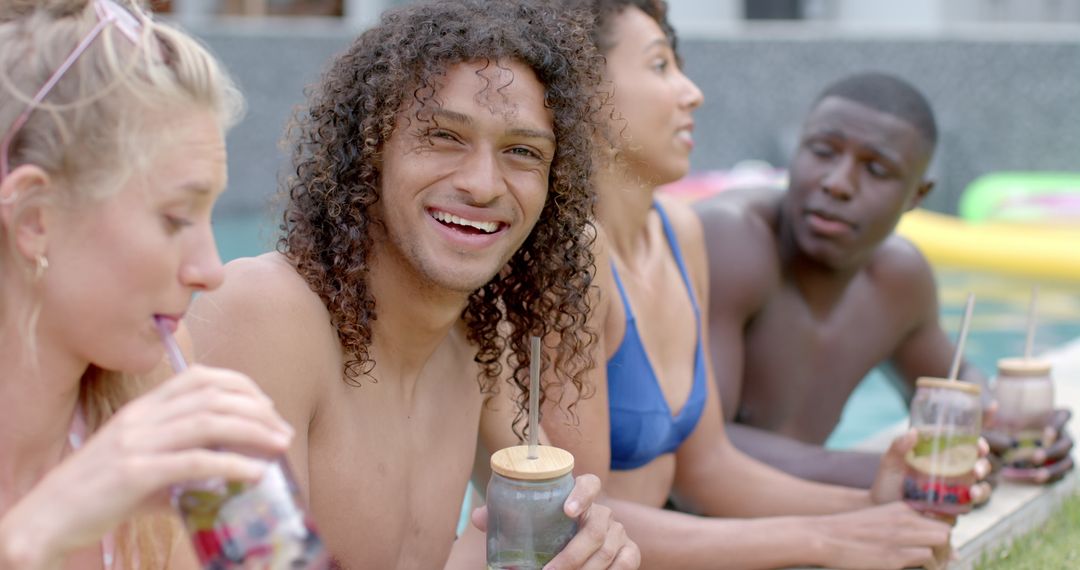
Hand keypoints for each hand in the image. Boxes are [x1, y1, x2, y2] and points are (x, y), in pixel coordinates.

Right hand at [0, 366, 292, 564]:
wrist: (48, 517)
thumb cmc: (100, 493)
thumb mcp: (144, 464)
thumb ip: (184, 460)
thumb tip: (230, 469)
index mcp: (143, 408)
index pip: (200, 377)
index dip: (242, 386)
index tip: (267, 407)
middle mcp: (141, 418)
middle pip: (212, 395)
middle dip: (257, 409)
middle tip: (283, 430)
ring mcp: (137, 443)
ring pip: (208, 422)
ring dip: (254, 430)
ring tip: (280, 445)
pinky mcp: (135, 473)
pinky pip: (194, 461)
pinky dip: (233, 464)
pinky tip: (256, 473)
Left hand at [472, 474, 639, 568]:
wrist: (581, 553)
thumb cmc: (550, 534)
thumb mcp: (529, 526)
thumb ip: (505, 519)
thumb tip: (477, 517)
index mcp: (580, 498)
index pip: (591, 483)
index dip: (582, 494)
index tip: (568, 511)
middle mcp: (603, 512)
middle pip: (597, 530)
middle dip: (573, 556)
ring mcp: (619, 532)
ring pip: (608, 551)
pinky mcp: (630, 551)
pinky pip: (628, 562)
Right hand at [815, 502, 952, 569]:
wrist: (823, 537)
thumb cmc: (848, 533)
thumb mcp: (878, 521)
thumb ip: (902, 527)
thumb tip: (927, 546)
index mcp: (900, 508)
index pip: (938, 522)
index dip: (938, 538)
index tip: (931, 549)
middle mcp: (904, 519)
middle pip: (944, 532)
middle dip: (943, 548)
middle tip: (930, 560)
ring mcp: (900, 536)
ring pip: (941, 545)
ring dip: (935, 559)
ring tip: (919, 566)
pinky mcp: (895, 556)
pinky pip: (927, 560)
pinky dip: (924, 566)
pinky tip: (905, 567)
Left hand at [871, 429, 991, 506]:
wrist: (882, 513)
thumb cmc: (887, 483)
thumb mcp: (889, 463)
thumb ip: (898, 447)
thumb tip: (912, 432)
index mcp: (941, 451)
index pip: (965, 435)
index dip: (982, 419)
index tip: (992, 405)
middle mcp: (953, 469)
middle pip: (979, 460)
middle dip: (983, 461)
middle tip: (976, 467)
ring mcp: (956, 489)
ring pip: (981, 485)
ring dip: (982, 487)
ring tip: (972, 493)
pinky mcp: (954, 508)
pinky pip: (969, 506)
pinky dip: (968, 506)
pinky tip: (955, 510)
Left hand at [984, 408, 1073, 483]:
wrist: (1006, 444)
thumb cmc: (1005, 424)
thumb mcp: (1002, 418)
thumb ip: (998, 414)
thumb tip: (993, 405)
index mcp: (1052, 417)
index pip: (1064, 415)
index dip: (1059, 422)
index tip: (1046, 431)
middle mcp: (1062, 434)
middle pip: (1067, 443)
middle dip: (1053, 451)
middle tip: (1034, 457)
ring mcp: (1062, 453)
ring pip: (1068, 462)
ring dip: (1054, 469)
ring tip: (1037, 476)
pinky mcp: (1059, 467)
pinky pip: (1061, 475)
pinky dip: (1050, 479)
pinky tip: (1035, 480)